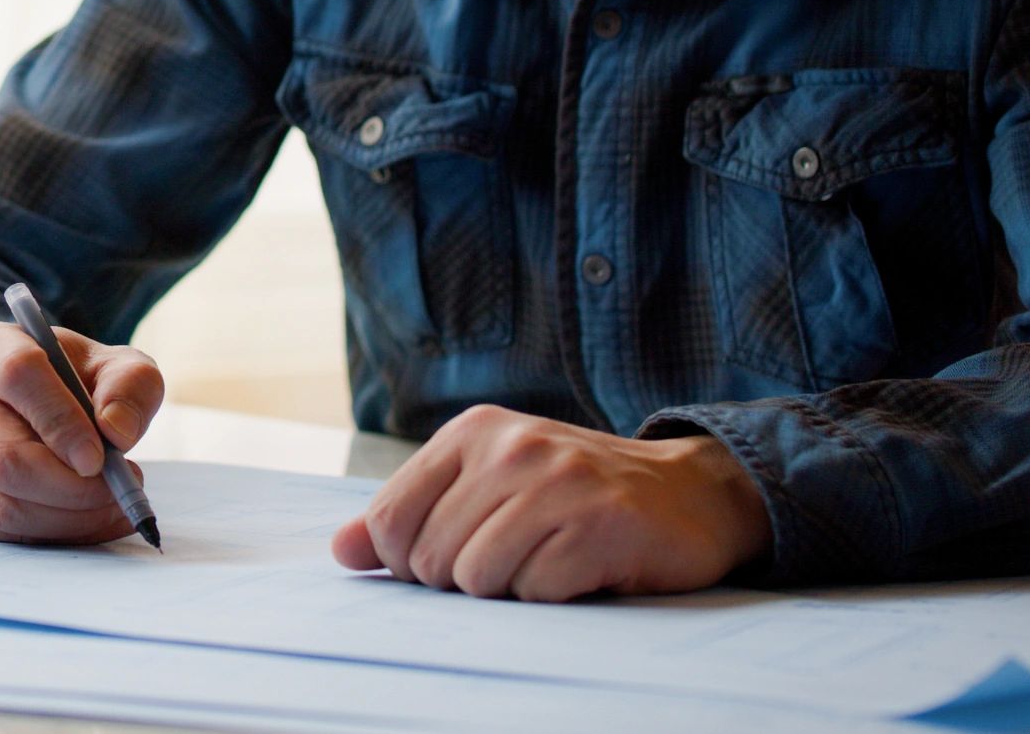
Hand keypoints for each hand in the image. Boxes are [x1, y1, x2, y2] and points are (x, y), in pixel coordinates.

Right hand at [0, 320, 163, 543]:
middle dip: (71, 489)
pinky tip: (81, 520)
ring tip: (109, 506)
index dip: (62, 423)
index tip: (100, 459)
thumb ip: (128, 386)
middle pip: (3, 457)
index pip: (19, 377)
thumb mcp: (108, 365)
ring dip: (65, 519)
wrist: (9, 398)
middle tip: (117, 492)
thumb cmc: (66, 380)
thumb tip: (118, 433)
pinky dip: (46, 536)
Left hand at [330, 405, 771, 599]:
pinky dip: (554, 598)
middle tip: (518, 560)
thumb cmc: (574, 496)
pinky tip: (584, 569)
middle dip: (465, 582)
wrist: (688, 493)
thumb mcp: (488, 486)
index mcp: (473, 431)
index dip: (410, 563)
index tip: (454, 560)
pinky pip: (536, 593)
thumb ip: (412, 514)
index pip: (391, 520)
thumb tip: (340, 552)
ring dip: (511, 591)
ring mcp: (558, 481)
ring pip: (477, 579)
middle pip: (431, 560)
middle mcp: (511, 446)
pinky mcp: (600, 523)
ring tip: (549, 561)